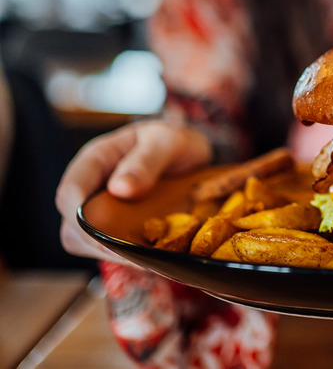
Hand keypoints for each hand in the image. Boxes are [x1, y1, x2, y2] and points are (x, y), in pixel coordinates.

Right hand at [56, 120, 212, 262]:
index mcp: (96, 160)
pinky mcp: (118, 226)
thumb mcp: (167, 142)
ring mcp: (103, 208)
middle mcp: (93, 186)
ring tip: (145, 258)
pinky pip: (110, 248)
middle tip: (134, 254)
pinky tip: (151, 257)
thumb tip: (119, 189)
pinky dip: (127, 256)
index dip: (79, 216)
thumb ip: (146, 162)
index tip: (105, 234)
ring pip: (86, 243)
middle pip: (72, 225)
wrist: (194, 154)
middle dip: (97, 244)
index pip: (70, 191)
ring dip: (112, 254)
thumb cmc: (176, 142)